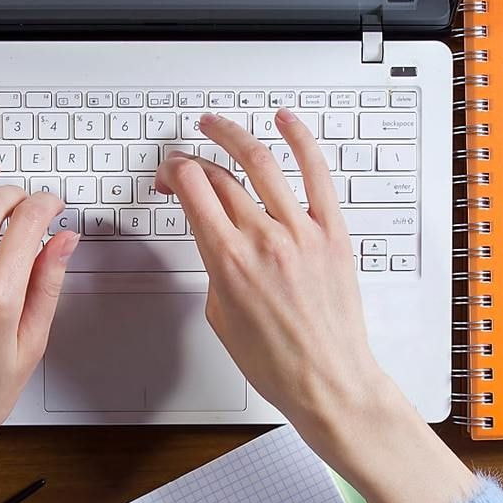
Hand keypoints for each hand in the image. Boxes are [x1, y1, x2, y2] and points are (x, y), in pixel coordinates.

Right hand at [157, 112, 477, 502]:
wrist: (327, 381)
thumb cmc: (276, 362)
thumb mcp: (220, 316)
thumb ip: (215, 268)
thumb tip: (215, 240)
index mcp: (227, 261)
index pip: (192, 190)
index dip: (174, 171)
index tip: (170, 172)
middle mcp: (263, 239)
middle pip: (219, 177)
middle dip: (193, 161)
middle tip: (186, 160)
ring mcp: (301, 232)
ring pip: (261, 163)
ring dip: (233, 136)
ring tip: (219, 126)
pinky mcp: (332, 234)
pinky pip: (317, 174)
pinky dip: (300, 141)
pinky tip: (286, 122)